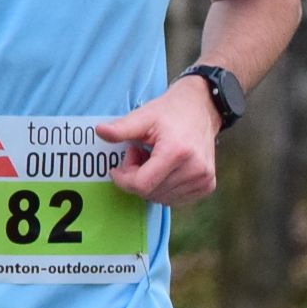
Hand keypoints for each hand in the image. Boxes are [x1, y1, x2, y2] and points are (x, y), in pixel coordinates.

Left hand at [97, 81, 221, 206]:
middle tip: (139, 155)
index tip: (120, 165)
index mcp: (177, 152)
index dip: (124, 178)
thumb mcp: (144, 116)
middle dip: (137, 178)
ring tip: (153, 160)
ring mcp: (203, 179)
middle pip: (150, 193)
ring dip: (150, 183)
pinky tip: (166, 169)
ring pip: (161, 198)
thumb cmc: (170, 112)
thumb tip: (99, 132)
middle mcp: (194, 169)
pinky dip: (164, 188)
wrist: (202, 109)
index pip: (142, 185)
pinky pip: (175, 199)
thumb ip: (121, 128)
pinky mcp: (207, 185)